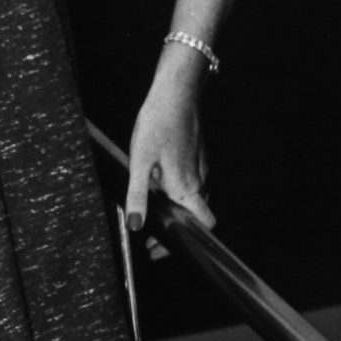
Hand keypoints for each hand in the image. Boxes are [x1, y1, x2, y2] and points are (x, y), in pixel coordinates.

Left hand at [126, 52, 212, 233]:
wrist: (177, 92)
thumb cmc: (158, 123)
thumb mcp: (139, 161)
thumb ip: (138, 195)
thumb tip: (137, 225)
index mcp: (186, 187)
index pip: (204, 225)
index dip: (186, 242)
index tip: (162, 249)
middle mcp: (199, 180)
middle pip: (196, 214)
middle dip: (175, 228)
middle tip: (151, 235)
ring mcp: (201, 167)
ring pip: (193, 197)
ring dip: (176, 208)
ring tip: (151, 208)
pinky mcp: (197, 155)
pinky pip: (191, 180)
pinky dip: (177, 189)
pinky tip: (158, 181)